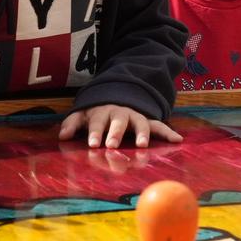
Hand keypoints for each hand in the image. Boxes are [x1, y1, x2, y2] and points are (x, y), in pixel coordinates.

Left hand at [59, 104, 183, 148]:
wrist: (117, 95)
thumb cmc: (98, 112)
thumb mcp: (83, 115)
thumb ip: (72, 124)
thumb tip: (62, 136)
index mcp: (103, 112)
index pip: (98, 121)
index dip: (95, 132)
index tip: (93, 144)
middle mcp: (120, 113)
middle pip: (118, 122)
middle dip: (115, 133)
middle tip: (112, 145)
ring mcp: (135, 116)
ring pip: (140, 123)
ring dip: (142, 133)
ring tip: (142, 145)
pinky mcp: (147, 121)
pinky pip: (159, 126)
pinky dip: (168, 132)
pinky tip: (178, 140)